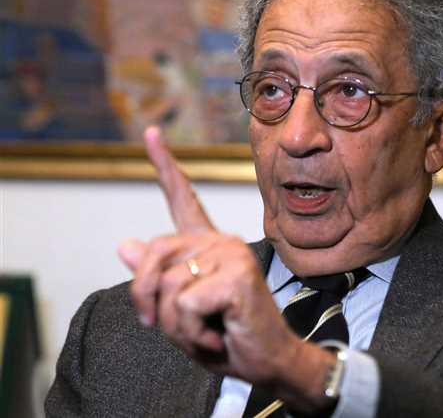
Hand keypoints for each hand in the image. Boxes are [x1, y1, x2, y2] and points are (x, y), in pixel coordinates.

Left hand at [118, 127, 334, 411]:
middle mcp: (220, 241)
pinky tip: (220, 333)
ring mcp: (230, 253)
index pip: (183, 199)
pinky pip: (185, 304)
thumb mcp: (180, 311)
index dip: (165, 166)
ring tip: (206, 331)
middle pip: (152, 256)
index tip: (151, 133)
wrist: (266, 361)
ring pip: (167, 286)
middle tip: (177, 327)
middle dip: (149, 301)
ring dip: (176, 325)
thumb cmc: (226, 335)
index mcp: (207, 246)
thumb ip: (157, 279)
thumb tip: (125, 245)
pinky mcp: (237, 273)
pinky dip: (192, 332)